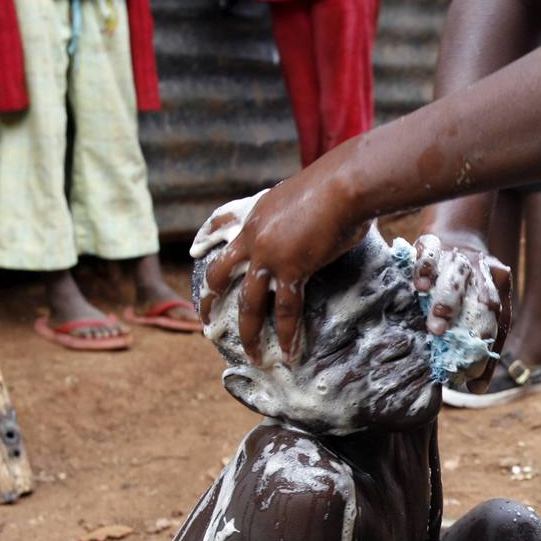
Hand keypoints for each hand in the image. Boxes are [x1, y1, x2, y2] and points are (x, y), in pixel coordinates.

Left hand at [199, 177, 368, 364]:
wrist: (344, 185)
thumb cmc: (336, 186)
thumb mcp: (301, 195)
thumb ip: (296, 214)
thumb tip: (313, 223)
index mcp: (254, 217)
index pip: (219, 228)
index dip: (205, 243)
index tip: (196, 254)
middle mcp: (254, 238)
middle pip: (220, 275)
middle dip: (210, 301)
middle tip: (206, 323)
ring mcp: (269, 256)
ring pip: (249, 302)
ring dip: (249, 333)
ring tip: (253, 355)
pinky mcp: (292, 269)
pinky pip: (286, 309)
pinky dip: (287, 334)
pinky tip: (288, 353)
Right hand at [413, 230, 510, 391]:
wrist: (457, 234)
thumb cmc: (468, 285)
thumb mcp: (481, 306)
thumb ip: (481, 342)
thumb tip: (477, 390)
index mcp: (498, 288)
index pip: (500, 321)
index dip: (488, 350)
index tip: (473, 379)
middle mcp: (482, 271)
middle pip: (482, 297)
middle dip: (471, 324)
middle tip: (451, 344)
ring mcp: (459, 255)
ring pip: (456, 276)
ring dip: (447, 301)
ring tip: (436, 324)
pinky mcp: (434, 241)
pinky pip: (430, 252)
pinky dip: (426, 268)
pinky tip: (420, 285)